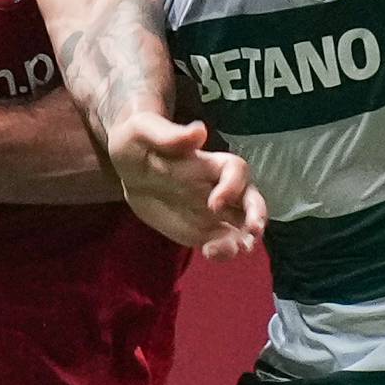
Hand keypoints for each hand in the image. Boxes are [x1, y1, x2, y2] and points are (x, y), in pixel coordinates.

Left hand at [109, 114, 266, 260]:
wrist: (128, 168)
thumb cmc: (138, 140)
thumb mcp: (144, 130)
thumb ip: (170, 135)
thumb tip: (198, 131)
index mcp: (209, 163)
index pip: (236, 171)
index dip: (232, 187)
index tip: (215, 204)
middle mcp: (219, 188)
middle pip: (251, 200)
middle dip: (257, 216)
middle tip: (252, 232)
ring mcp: (213, 213)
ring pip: (241, 226)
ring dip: (243, 240)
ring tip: (231, 251)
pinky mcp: (201, 231)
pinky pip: (221, 243)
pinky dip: (223, 252)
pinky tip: (210, 254)